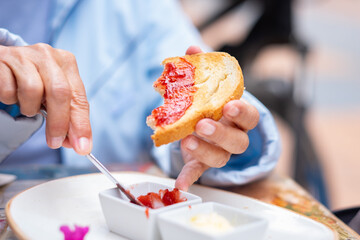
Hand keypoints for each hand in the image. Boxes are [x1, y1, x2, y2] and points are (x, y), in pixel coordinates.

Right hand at [0, 43, 91, 154]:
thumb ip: (67, 116)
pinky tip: (12, 92)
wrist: (1, 62)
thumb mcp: (53, 94)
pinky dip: (10, 99)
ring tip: (27, 104)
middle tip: (55, 142)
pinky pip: (8, 90)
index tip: (83, 147)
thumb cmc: (32, 79)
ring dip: (29, 107)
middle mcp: (48, 55)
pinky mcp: (1, 59)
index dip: (81, 124)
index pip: (79, 97)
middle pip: (60, 93)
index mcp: (66, 62)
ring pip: (32, 91)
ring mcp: (24, 55)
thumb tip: (75, 142)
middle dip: (59, 123)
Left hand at [175, 46, 258, 190]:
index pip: (251, 116)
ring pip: (221, 158)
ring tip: (187, 142)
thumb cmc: (211, 105)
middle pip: (238, 141)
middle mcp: (234, 137)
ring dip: (205, 151)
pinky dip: (189, 177)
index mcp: (238, 117)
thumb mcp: (208, 87)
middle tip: (203, 125)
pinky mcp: (202, 164)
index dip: (242, 112)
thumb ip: (203, 70)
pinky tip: (179, 184)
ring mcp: (219, 152)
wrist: (206, 126)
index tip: (229, 106)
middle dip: (221, 133)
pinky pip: (199, 173)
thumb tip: (192, 49)